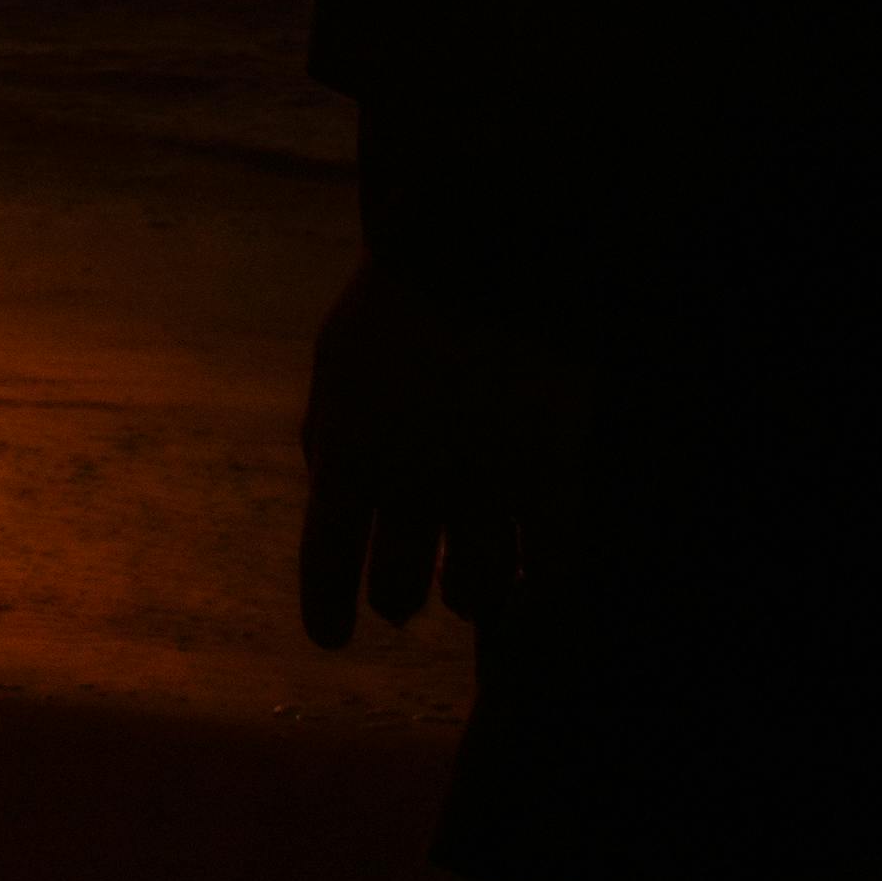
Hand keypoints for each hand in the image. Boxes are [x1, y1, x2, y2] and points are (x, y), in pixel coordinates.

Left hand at [297, 253, 583, 647]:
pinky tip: (536, 588)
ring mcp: (489, 481)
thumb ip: (331, 435)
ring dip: (468, 592)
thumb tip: (329, 493)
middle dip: (397, 595)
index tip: (332, 637)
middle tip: (408, 589)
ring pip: (473, 593)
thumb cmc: (408, 300)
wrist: (488, 244)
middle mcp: (414, 479)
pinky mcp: (554, 472)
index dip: (327, 612)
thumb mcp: (343, 363)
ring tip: (469, 578)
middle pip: (398, 591)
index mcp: (351, 448)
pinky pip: (552, 569)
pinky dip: (542, 589)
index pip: (328, 564)